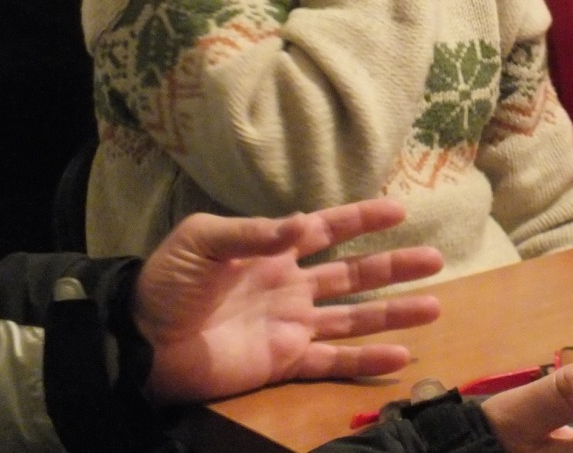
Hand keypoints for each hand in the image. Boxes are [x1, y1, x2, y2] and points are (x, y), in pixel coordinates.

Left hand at [134, 198, 443, 402]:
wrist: (136, 342)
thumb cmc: (167, 283)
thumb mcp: (203, 240)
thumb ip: (255, 232)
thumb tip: (306, 223)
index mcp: (271, 250)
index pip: (327, 229)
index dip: (362, 219)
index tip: (399, 211)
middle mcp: (290, 287)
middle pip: (354, 274)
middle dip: (394, 266)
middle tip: (436, 259)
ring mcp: (290, 326)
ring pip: (354, 318)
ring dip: (394, 313)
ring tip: (435, 307)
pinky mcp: (283, 362)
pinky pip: (332, 362)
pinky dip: (366, 362)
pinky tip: (401, 356)